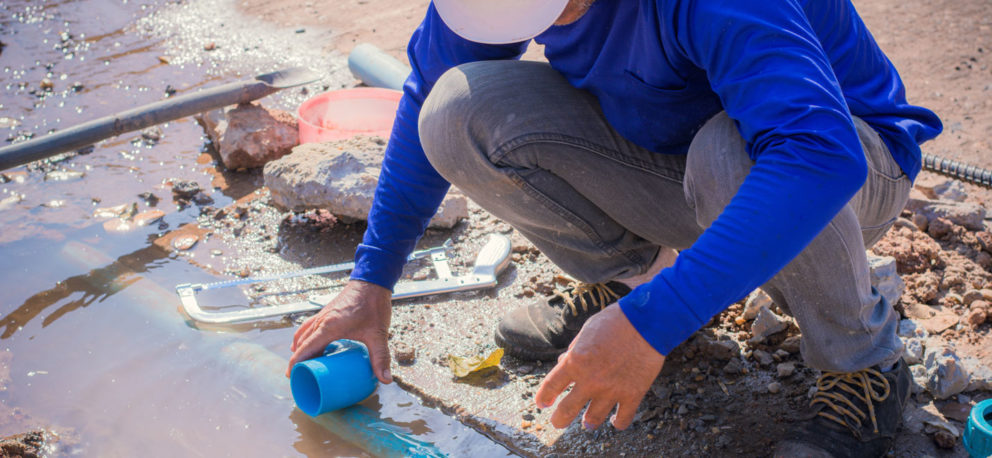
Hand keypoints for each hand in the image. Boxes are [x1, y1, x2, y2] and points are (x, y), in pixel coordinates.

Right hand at [287, 280, 393, 382]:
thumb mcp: (378, 334)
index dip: (295, 364)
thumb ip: (380, 357)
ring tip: (301, 362)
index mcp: (329, 327)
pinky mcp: (326, 312)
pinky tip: (310, 343)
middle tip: (297, 376)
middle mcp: (321, 321)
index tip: (291, 376)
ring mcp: (322, 315)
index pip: (305, 348)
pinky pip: (309, 326)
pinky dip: (304, 337)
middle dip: (297, 360)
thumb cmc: (373, 305)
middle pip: (301, 343)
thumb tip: (385, 379)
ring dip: (299, 348)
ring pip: (303, 333)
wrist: (371, 281)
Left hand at [535, 303, 664, 429]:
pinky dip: (617, 422)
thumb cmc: (614, 322)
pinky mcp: (633, 395)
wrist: (646, 322)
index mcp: (575, 362)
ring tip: (587, 424)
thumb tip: (563, 362)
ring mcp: (611, 390)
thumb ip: (573, 350)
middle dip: (559, 420)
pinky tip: (614, 420)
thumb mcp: (586, 332)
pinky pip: (622, 419)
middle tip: (557, 423)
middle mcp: (590, 381)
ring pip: (593, 419)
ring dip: (588, 422)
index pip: (551, 386)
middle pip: (567, 410)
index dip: (543, 397)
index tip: (542, 404)